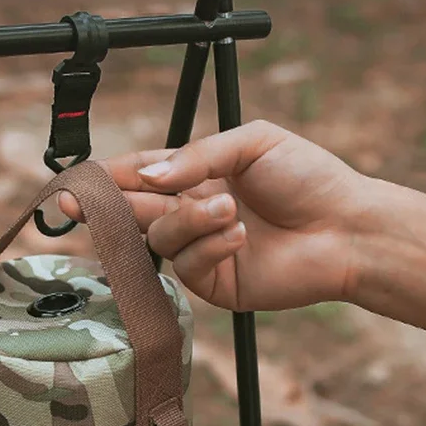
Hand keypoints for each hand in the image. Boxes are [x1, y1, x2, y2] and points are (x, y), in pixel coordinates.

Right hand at [57, 120, 372, 311]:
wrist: (349, 228)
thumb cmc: (309, 178)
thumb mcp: (253, 143)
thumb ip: (197, 157)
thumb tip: (149, 177)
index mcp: (196, 176)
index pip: (140, 175)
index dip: (108, 178)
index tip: (78, 180)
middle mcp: (191, 213)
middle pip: (133, 211)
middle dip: (103, 208)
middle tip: (77, 204)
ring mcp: (200, 250)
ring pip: (160, 237)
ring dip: (188, 220)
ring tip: (229, 208)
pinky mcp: (214, 283)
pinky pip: (189, 266)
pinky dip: (211, 246)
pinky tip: (242, 235)